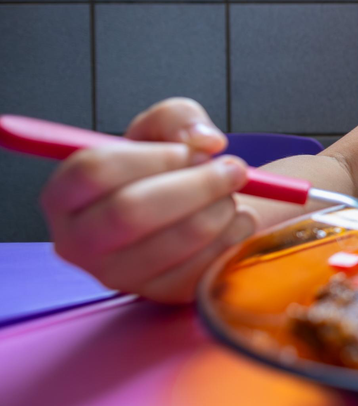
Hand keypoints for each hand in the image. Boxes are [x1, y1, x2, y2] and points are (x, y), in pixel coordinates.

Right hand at [40, 98, 255, 303]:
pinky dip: (232, 238)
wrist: (193, 210)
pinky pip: (200, 269)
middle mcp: (78, 242)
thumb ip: (177, 118)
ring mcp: (116, 275)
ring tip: (232, 195)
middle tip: (234, 169)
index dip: (152, 157)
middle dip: (197, 185)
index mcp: (64, 195)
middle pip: (130, 212)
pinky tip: (238, 220)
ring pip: (172, 242)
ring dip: (219, 210)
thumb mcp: (163, 128)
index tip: (190, 152)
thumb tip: (205, 142)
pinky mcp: (157, 295)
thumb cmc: (167, 167)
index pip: (93, 171)